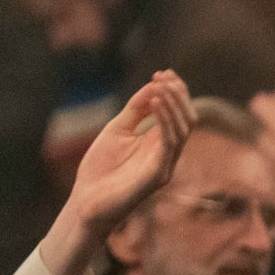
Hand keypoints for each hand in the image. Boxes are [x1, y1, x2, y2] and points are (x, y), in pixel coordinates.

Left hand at [38, 72, 193, 274]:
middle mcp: (167, 153)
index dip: (175, 91)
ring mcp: (166, 164)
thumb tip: (152, 86)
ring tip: (160, 85)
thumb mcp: (117, 130)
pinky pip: (170, 143)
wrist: (86, 202)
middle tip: (164, 76)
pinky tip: (156, 102)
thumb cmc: (100, 170)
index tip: (163, 72)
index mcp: (158, 143)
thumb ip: (136, 110)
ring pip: (183, 129)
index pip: (178, 113)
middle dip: (179, 95)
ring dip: (174, 104)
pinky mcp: (159, 175)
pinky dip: (165, 120)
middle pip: (188, 119)